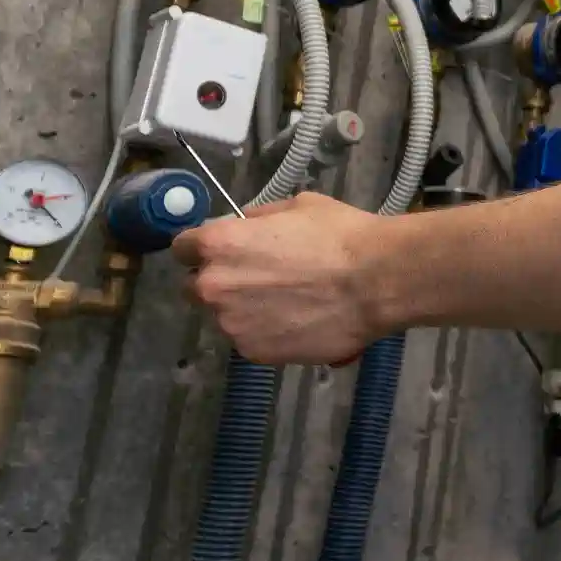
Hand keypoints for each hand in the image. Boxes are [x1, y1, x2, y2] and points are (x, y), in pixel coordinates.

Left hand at [173, 194, 388, 364]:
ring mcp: (232, 325)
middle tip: (260, 278)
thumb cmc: (340, 235)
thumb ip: (258, 219)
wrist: (377, 281)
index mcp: (218, 245)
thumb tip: (245, 227)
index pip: (183, 247)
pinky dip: (268, 331)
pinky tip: (299, 320)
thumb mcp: (297, 207)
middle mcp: (214, 287)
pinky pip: (250, 339)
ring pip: (226, 316)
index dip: (204, 248)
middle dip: (220, 281)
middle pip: (195, 287)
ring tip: (289, 302)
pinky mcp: (254, 353)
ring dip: (245, 309)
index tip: (225, 250)